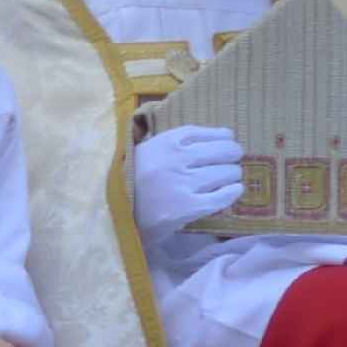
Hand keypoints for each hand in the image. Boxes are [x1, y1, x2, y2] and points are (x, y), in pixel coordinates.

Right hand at [131, 124, 245, 233]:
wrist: (112, 214)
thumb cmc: (130, 183)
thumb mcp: (146, 153)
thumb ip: (172, 146)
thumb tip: (214, 139)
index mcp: (166, 142)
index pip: (205, 133)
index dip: (223, 137)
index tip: (229, 139)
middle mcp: (177, 159)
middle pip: (222, 151)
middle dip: (232, 155)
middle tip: (233, 162)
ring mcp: (183, 184)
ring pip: (225, 173)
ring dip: (233, 175)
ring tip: (231, 179)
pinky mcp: (187, 208)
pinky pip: (220, 197)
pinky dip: (231, 193)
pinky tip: (234, 191)